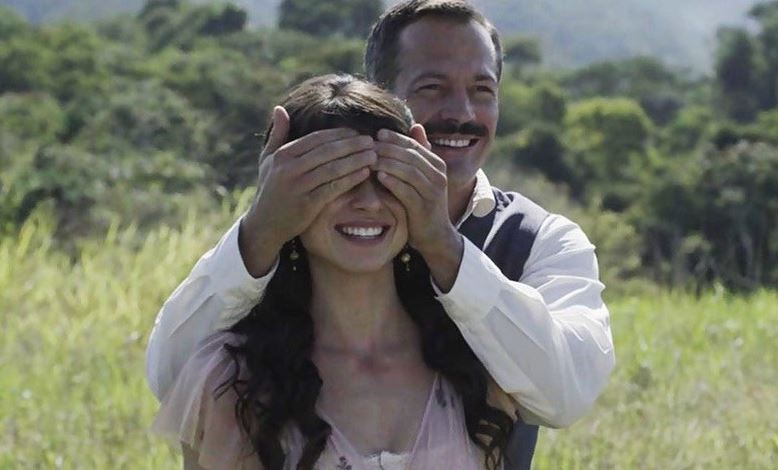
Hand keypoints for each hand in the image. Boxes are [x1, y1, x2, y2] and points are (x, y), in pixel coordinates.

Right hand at [240, 106, 375, 276]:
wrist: (264, 224)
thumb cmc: (270, 189)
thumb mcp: (267, 160)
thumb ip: (277, 134)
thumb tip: (280, 108)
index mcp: (283, 155)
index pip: (316, 139)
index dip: (339, 134)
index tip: (356, 132)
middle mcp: (289, 169)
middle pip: (328, 152)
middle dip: (352, 145)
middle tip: (371, 141)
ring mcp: (298, 187)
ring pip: (333, 168)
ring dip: (356, 160)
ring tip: (373, 155)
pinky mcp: (307, 205)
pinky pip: (334, 188)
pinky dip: (351, 179)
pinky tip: (364, 173)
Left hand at [374, 125, 463, 290]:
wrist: (435, 234)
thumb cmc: (423, 203)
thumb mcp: (422, 177)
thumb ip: (418, 154)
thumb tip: (415, 126)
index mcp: (437, 164)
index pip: (414, 145)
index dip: (396, 138)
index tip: (377, 133)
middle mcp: (438, 175)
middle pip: (411, 156)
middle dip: (389, 149)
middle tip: (369, 146)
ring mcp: (433, 192)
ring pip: (409, 171)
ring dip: (388, 163)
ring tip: (371, 159)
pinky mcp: (424, 207)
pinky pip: (407, 191)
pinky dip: (393, 182)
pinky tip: (379, 176)